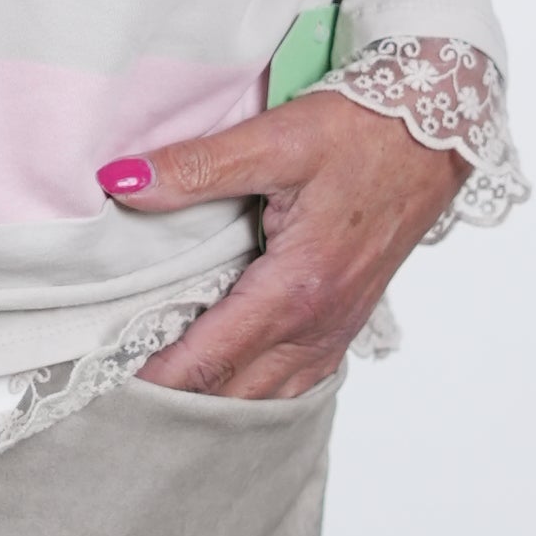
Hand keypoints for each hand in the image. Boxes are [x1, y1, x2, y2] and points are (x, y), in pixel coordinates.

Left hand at [100, 93, 460, 398]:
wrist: (435, 133)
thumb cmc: (362, 135)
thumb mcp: (278, 140)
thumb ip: (198, 167)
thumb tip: (122, 182)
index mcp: (296, 289)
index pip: (208, 360)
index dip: (151, 380)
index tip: (100, 382)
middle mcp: (318, 326)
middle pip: (232, 394)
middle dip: (172, 401)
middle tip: (111, 393)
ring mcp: (336, 332)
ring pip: (264, 397)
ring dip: (210, 402)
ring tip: (153, 393)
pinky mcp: (344, 324)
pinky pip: (292, 382)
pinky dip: (249, 390)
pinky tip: (220, 379)